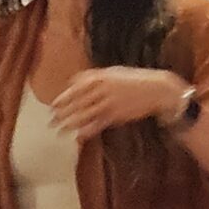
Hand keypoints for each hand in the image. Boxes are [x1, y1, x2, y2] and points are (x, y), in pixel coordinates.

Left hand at [50, 66, 185, 140]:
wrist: (157, 89)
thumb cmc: (134, 79)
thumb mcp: (112, 72)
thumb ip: (92, 76)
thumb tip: (73, 80)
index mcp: (99, 77)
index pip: (75, 89)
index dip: (62, 99)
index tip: (53, 107)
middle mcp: (101, 90)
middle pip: (76, 104)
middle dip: (62, 114)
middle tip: (51, 122)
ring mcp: (108, 103)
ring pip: (84, 115)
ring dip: (70, 125)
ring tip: (59, 132)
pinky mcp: (116, 116)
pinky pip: (97, 124)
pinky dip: (87, 131)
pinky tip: (78, 136)